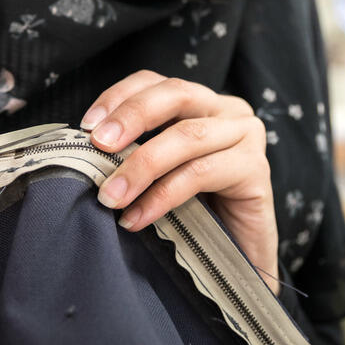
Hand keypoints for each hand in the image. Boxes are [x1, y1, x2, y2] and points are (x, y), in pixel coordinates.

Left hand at [82, 70, 279, 292]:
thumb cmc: (195, 214)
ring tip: (111, 196)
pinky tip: (138, 217)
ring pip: (187, 136)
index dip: (119, 97)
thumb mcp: (160, 174)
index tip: (87, 126)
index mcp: (202, 103)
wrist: (238, 262)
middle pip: (176, 93)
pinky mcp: (257, 170)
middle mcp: (229, 111)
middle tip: (97, 146)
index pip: (156, 82)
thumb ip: (135, 153)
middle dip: (131, 117)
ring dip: (141, 166)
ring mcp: (247, 137)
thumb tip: (86, 149)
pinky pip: (202, 173)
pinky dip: (163, 195)